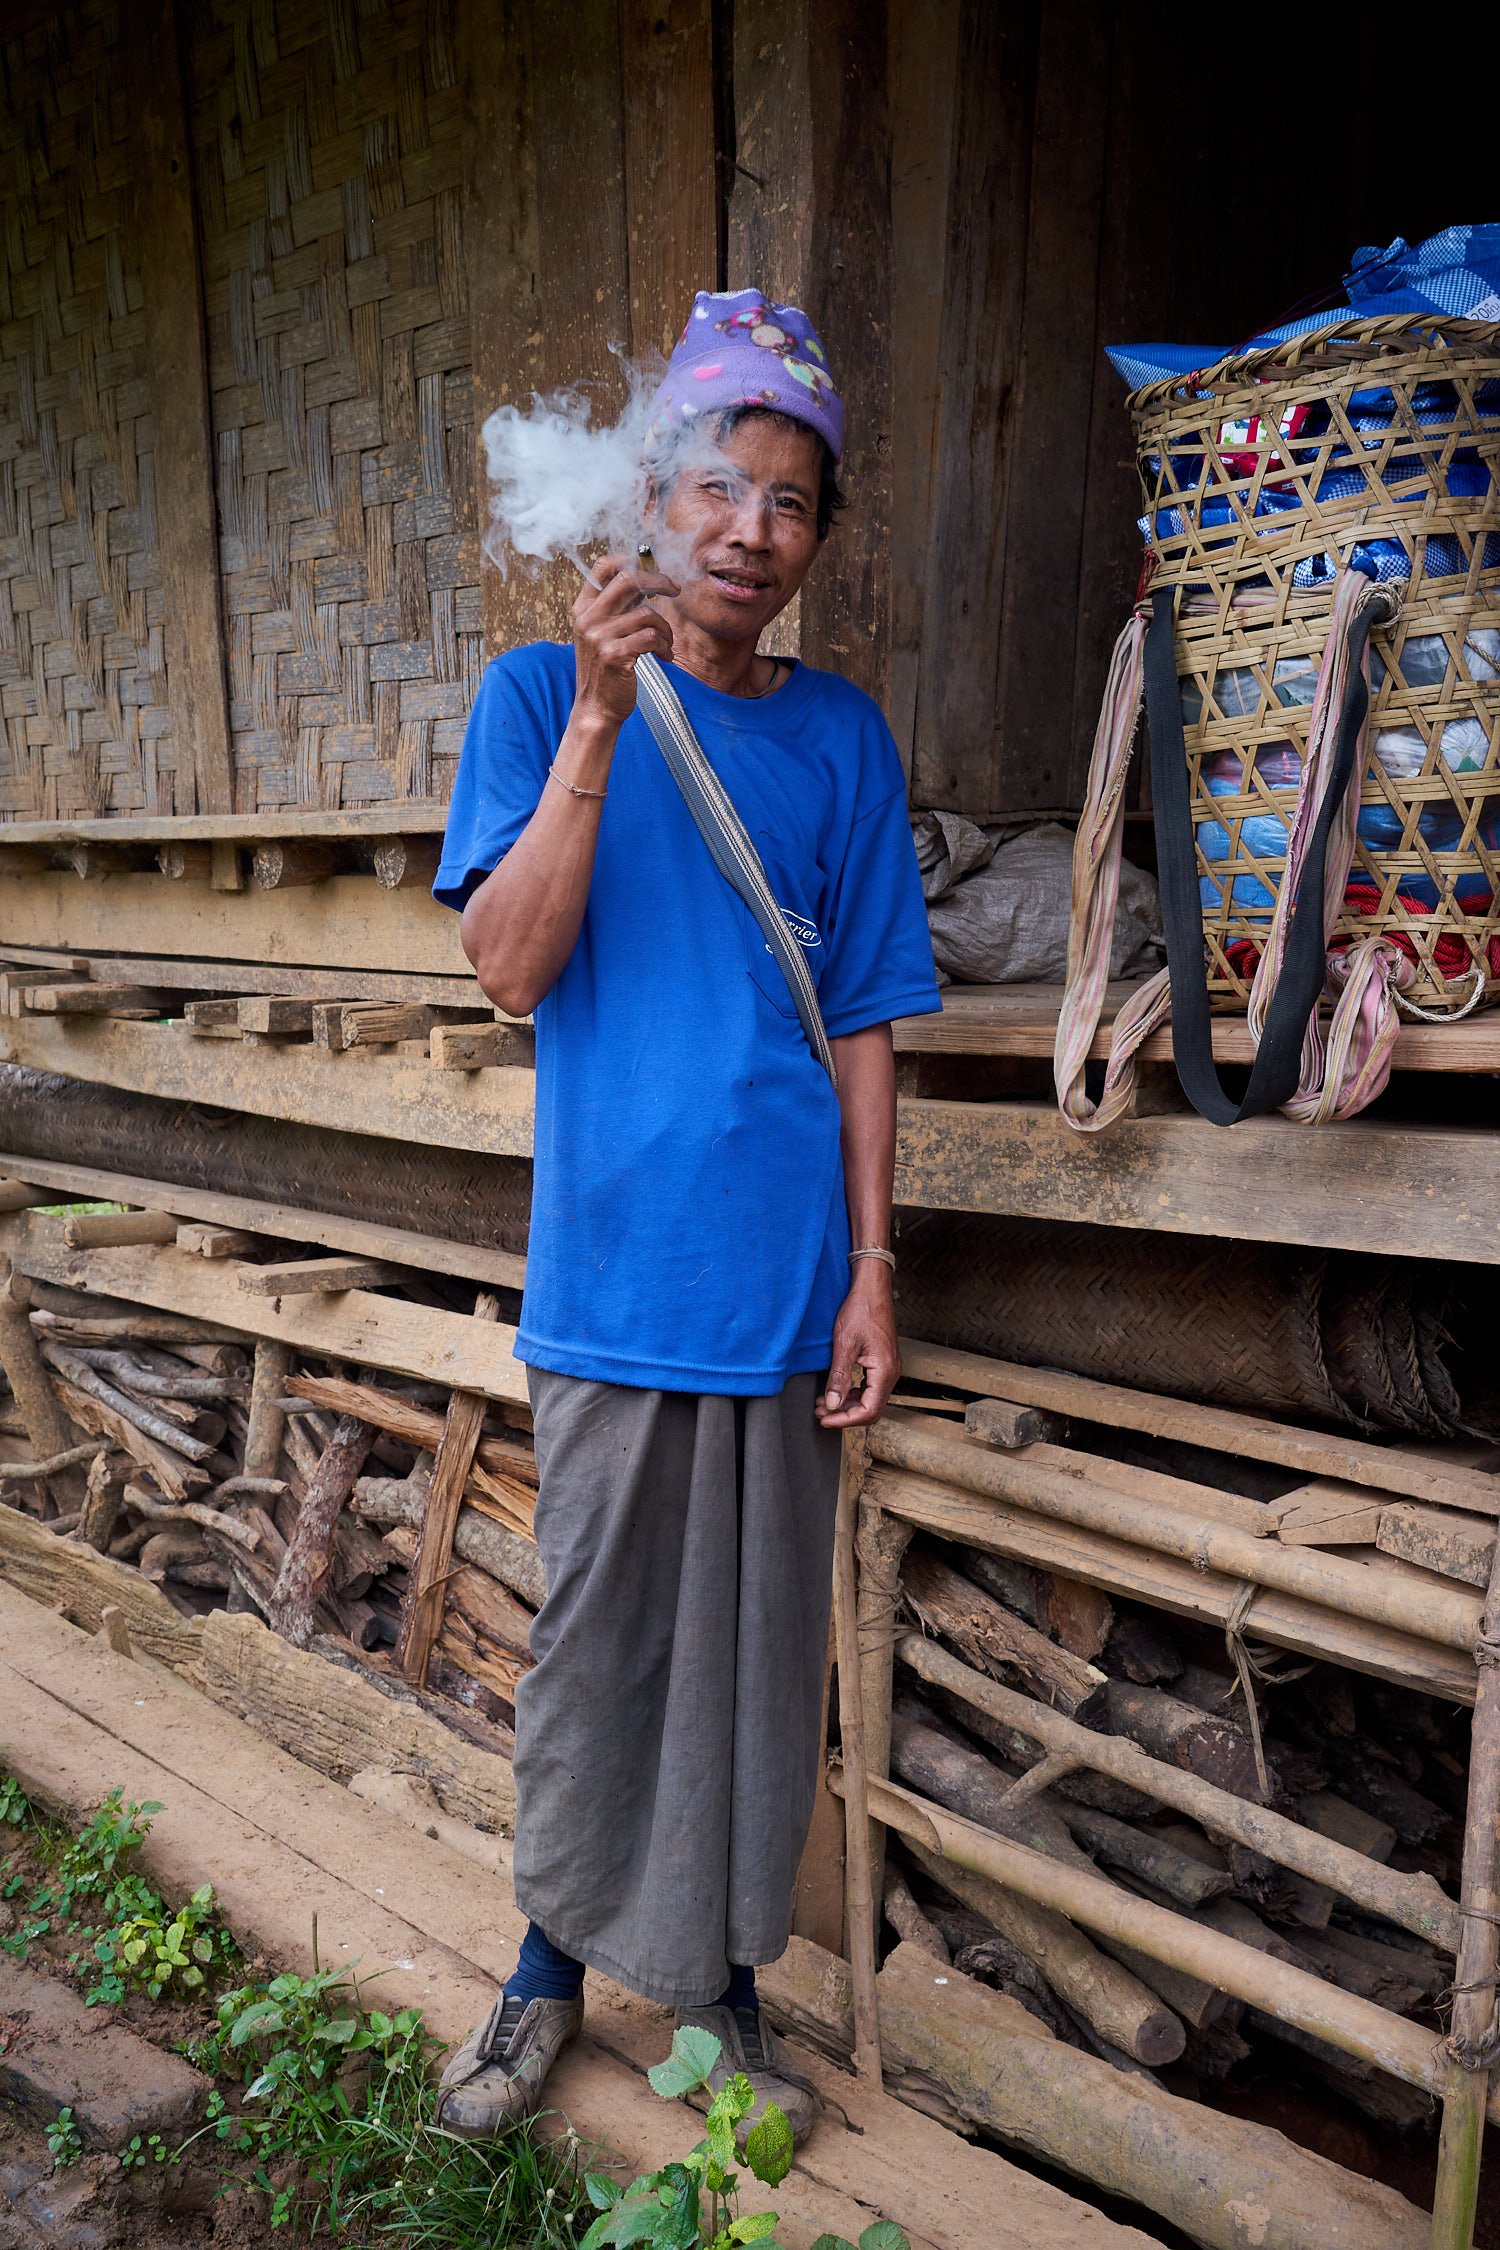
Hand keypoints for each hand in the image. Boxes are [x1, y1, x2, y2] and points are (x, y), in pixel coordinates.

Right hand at [572, 555, 679, 725]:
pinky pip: (652, 637)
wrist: (596, 707)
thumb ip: (615, 608)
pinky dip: (664, 646)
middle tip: (674, 589)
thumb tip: (645, 583)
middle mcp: (588, 618)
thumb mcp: (600, 633)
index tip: (652, 570)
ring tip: (666, 643)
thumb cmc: (604, 669)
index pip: (602, 566)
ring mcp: (599, 637)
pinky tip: (664, 656)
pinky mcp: (615, 655)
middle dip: (657, 580)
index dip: (630, 559)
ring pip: (647, 614)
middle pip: (627, 579)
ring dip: (665, 629)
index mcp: (582, 608)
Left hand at [816, 1263, 899, 1428]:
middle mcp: (891, 1373)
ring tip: (824, 1402)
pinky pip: (870, 1388)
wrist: (871, 1290)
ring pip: (870, 1400)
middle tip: (821, 1412)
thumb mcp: (844, 1344)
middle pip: (871, 1409)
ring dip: (847, 1405)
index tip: (825, 1418)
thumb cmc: (861, 1310)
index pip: (868, 1411)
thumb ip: (838, 1376)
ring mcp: (888, 1369)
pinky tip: (836, 1390)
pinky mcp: (882, 1364)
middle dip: (845, 1415)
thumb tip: (832, 1404)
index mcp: (884, 1371)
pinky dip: (853, 1394)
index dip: (845, 1420)